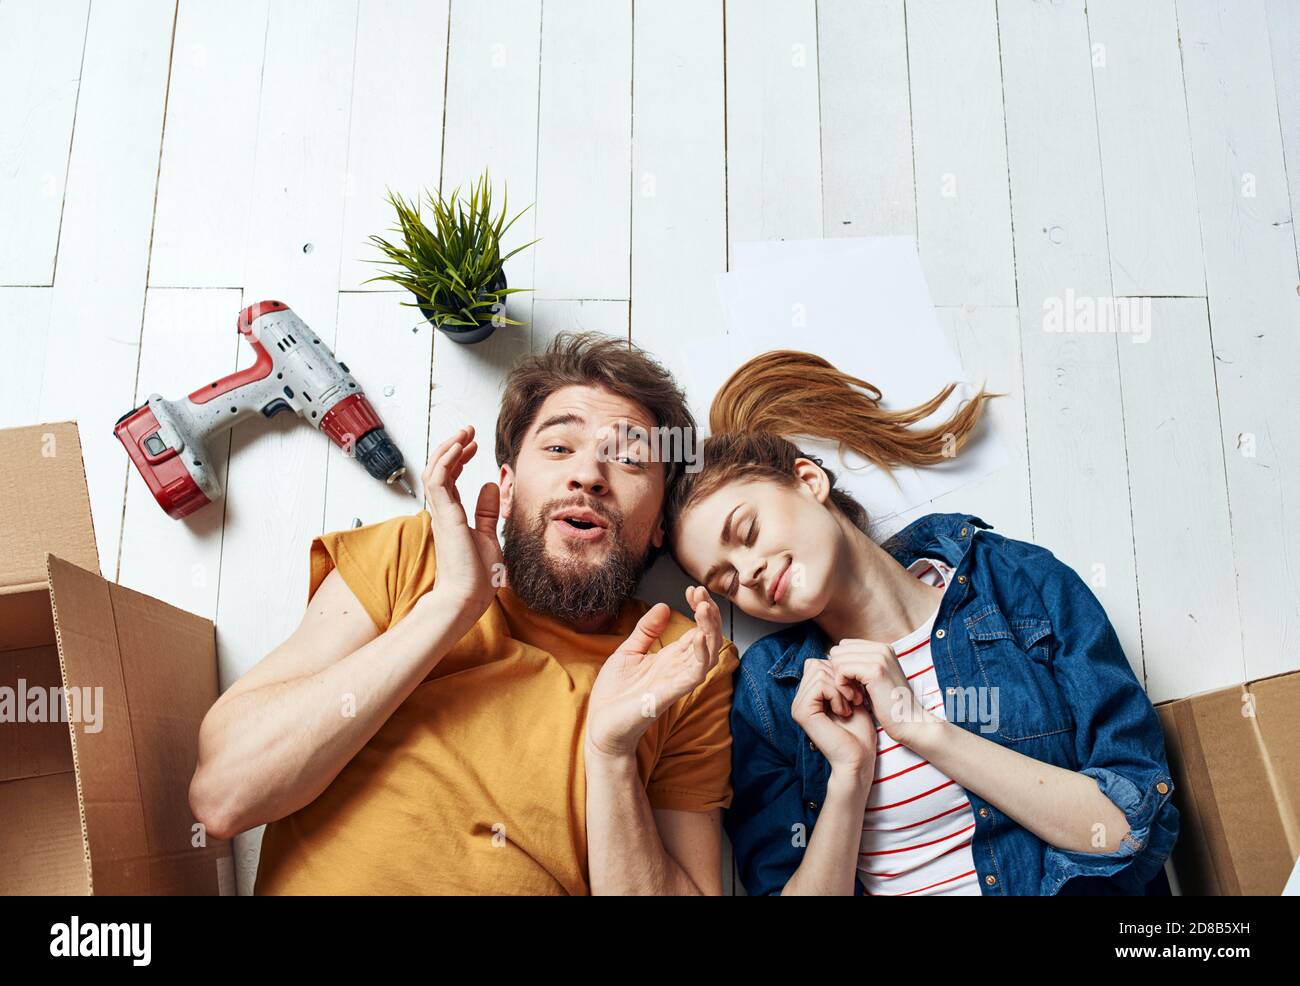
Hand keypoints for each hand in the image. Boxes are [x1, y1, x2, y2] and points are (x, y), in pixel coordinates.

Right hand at [421, 425, 502, 623]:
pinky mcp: (444, 515)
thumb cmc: (474, 577)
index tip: (473, 445)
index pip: (449, 479)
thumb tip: (491, 485)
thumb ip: (487, 511)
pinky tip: (460, 448)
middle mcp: (442, 512)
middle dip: (452, 447)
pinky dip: (447, 461)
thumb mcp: (488, 536)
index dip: (459, 459)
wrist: (466, 599)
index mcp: (451, 516)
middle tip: (468, 431)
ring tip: (464, 433)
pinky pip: (438, 480)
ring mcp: (440, 513)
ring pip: (434, 470)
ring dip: (449, 448)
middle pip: (439, 469)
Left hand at [585, 587, 723, 758]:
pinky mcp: (671, 693)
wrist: (601, 726)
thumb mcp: (628, 652)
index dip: (700, 608)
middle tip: (701, 593)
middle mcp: (679, 668)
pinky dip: (701, 654)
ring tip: (705, 607)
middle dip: (709, 614)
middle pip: (707, 638)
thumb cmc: (615, 694)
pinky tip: (698, 636)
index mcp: (670, 658)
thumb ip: (646, 630)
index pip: (697, 629)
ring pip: (708, 653)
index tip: (692, 590)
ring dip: (710, 630)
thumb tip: (663, 606)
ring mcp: (677, 681)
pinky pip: (695, 673)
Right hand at [792, 659, 877, 782]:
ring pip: (818, 671)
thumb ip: (838, 677)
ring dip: (841, 687)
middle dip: (841, 677)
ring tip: (850, 705)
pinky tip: (843, 711)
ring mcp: (798, 706)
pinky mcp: (801, 712)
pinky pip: (819, 685)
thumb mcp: (850, 696)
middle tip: (855, 698)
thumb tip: (834, 652)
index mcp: (809, 695)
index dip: (840, 671)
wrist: (859, 758)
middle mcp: (800, 699)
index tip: (856, 691)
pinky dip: (836, 694)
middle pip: (816, 663)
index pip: (818, 663)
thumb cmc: (859, 731)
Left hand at [826, 639, 933, 744]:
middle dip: (838, 672)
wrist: (910, 722)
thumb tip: (831, 655)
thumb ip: (858, 664)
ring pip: (838, 660)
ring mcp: (880, 658)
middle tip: (851, 692)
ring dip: (840, 681)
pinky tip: (854, 699)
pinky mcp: (875, 671)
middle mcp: (882, 648)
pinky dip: (842, 686)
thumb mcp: (873, 679)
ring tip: (854, 696)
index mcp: (882, 648)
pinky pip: (842, 670)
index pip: (844, 646)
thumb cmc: (889, 706)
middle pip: (838, 651)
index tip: (851, 686)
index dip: (841, 666)